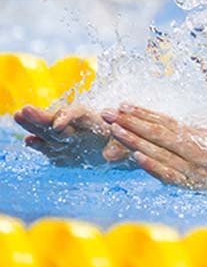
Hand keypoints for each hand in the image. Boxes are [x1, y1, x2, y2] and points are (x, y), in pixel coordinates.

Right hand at [15, 105, 131, 166]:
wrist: (124, 154)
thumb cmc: (128, 145)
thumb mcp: (127, 147)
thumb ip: (118, 150)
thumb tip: (110, 155)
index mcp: (95, 120)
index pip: (78, 113)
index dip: (67, 116)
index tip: (58, 126)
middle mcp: (79, 127)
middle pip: (58, 119)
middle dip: (42, 116)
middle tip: (24, 110)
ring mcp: (69, 138)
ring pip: (49, 130)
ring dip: (34, 125)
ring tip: (19, 115)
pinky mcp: (64, 151)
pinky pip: (51, 147)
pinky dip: (41, 145)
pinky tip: (29, 141)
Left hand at [102, 103, 206, 194]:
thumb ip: (203, 129)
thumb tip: (180, 121)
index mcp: (204, 136)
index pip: (168, 122)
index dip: (145, 113)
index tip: (125, 105)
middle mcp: (198, 150)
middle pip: (159, 134)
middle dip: (131, 122)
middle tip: (108, 113)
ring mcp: (196, 169)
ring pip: (160, 151)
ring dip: (135, 140)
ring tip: (114, 129)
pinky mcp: (195, 185)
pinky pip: (170, 174)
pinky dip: (153, 165)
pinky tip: (136, 157)